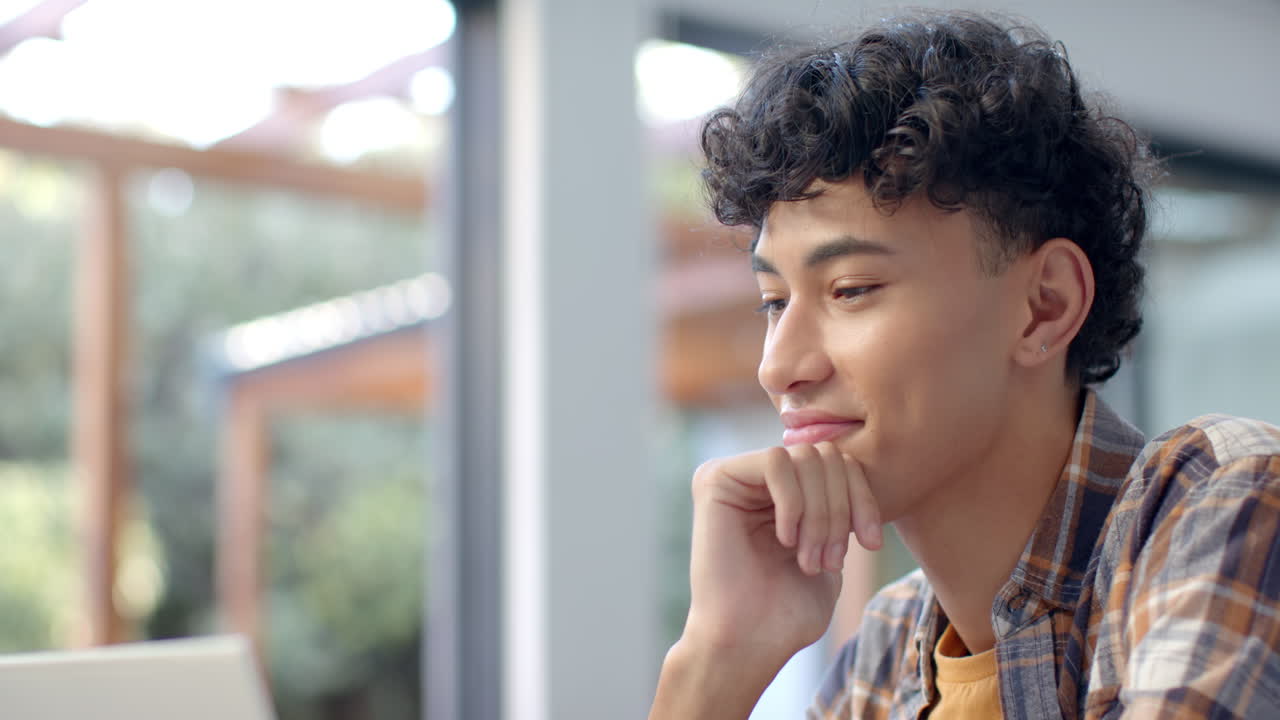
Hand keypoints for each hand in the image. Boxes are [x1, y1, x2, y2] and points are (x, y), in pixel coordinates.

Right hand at [683, 441, 881, 666]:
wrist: (748, 643)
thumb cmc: (786, 611)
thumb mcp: (830, 550)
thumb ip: (837, 506)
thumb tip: (852, 467)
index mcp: (782, 493)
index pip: (839, 463)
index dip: (862, 499)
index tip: (871, 545)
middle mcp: (754, 478)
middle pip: (825, 455)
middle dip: (840, 509)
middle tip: (831, 560)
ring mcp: (732, 475)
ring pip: (803, 457)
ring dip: (819, 513)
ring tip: (810, 560)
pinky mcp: (714, 479)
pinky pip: (775, 462)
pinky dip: (792, 503)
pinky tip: (784, 540)